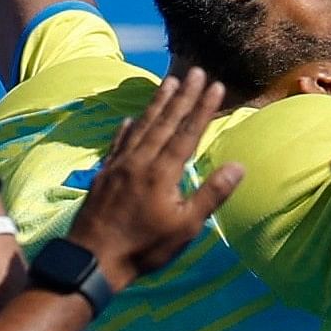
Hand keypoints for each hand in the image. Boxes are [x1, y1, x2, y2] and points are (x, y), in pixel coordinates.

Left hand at [64, 68, 243, 287]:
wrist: (93, 260)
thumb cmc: (144, 248)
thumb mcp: (185, 227)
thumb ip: (211, 194)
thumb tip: (238, 165)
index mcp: (162, 173)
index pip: (187, 132)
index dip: (203, 108)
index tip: (216, 86)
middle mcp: (140, 161)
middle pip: (165, 122)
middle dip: (183, 96)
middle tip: (196, 71)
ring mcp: (118, 166)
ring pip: (141, 127)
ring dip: (157, 104)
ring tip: (169, 82)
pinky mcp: (104, 174)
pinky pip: (118, 143)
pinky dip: (127, 128)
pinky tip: (131, 119)